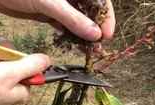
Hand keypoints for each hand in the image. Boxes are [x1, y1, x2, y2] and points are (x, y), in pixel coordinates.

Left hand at [0, 0, 114, 40]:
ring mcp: (59, 3)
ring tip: (88, 49)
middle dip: (95, 28)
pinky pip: (64, 24)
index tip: (106, 34)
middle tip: (97, 46)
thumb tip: (94, 33)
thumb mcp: (49, 3)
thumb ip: (72, 18)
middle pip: (90, 11)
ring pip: (77, 19)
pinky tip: (73, 44)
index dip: (106, 17)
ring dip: (83, 34)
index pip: (99, 1)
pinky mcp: (49, 11)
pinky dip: (69, 34)